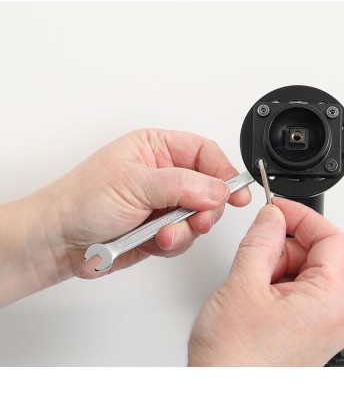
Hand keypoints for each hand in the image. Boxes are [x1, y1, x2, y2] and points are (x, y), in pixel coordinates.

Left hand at [0, 129, 250, 305]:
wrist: (58, 241)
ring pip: (199, 216)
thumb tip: (219, 189)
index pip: (205, 153)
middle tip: (197, 219)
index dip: (224, 172)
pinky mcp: (160, 230)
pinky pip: (185, 238)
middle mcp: (164, 174)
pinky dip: (174, 244)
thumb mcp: (135, 183)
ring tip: (164, 234)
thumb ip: (182, 185)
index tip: (236, 192)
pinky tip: (155, 242)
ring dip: (186, 230)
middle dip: (205, 208)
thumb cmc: (81, 200)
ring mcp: (163, 204)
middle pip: (209, 188)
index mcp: (157, 148)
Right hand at [187, 197, 343, 365]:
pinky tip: (252, 297)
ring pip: (304, 275)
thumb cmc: (235, 362)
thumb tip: (272, 216)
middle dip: (284, 246)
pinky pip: (298, 296)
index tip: (279, 209)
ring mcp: (321, 328)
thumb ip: (261, 240)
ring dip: (276, 267)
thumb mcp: (243, 284)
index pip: (332, 239)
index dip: (303, 217)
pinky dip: (275, 286)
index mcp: (329, 301)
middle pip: (318, 256)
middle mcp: (333, 317)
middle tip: (255, 251)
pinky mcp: (306, 335)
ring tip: (248, 283)